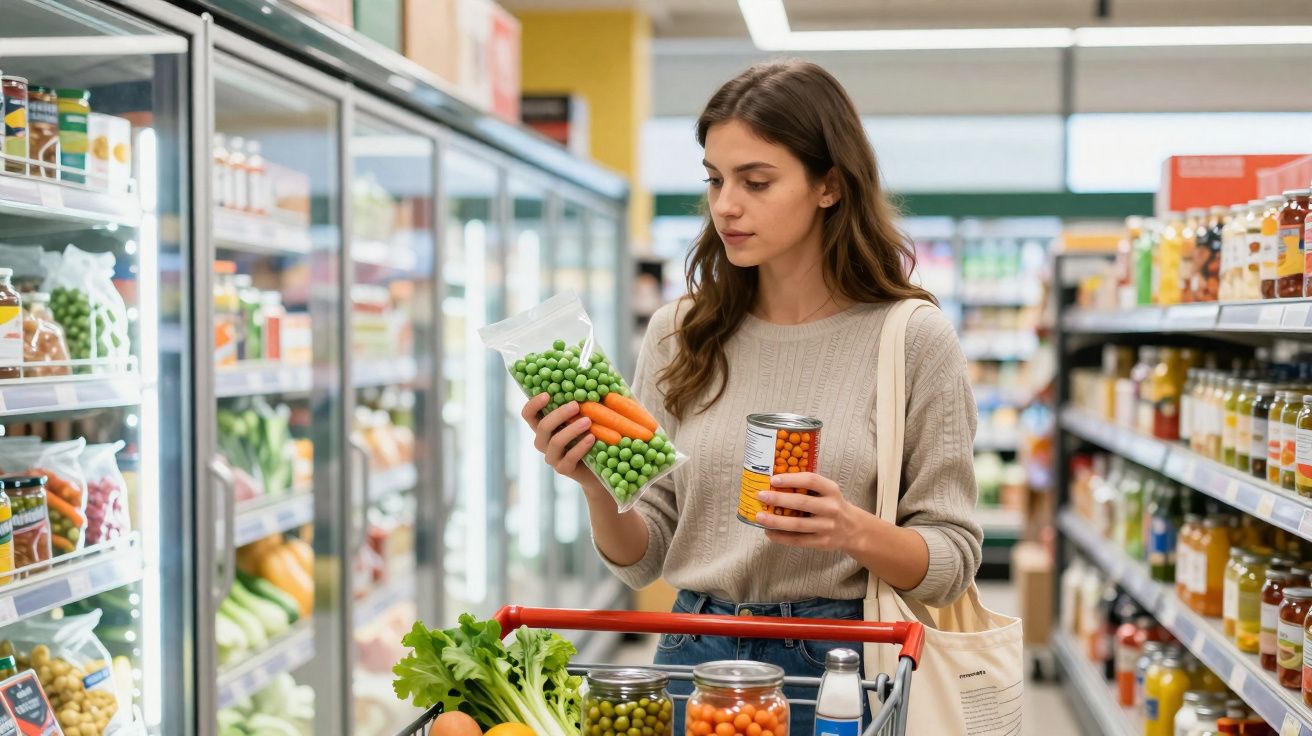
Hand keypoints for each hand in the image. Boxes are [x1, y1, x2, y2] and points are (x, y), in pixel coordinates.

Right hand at [521, 393, 597, 487]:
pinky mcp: (563, 469)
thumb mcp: (586, 416)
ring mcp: (552, 457)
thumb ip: (582, 403)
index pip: (529, 415)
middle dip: (558, 415)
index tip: (546, 394)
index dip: (533, 404)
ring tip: (588, 421)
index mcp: (545, 426)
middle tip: (576, 405)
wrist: (604, 464)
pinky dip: (580, 446)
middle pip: (542, 427)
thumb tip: (590, 381)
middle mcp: (544, 442)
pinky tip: (592, 438)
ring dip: (571, 430)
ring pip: (555, 442)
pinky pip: (569, 457)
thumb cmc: (594, 433)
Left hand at [754, 472, 868, 551]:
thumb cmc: (832, 505)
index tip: (773, 479)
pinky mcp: (822, 542)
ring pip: (798, 524)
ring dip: (776, 521)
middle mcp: (831, 508)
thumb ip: (808, 487)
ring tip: (759, 517)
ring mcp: (827, 527)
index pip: (811, 481)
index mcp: (831, 490)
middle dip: (779, 499)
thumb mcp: (827, 492)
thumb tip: (774, 483)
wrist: (853, 529)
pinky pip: (798, 540)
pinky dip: (781, 537)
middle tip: (760, 496)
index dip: (792, 479)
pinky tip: (769, 532)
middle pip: (802, 503)